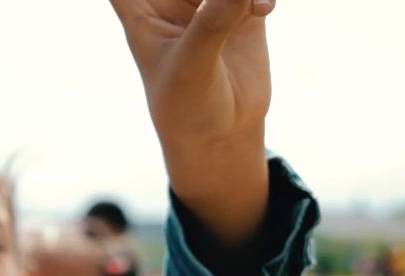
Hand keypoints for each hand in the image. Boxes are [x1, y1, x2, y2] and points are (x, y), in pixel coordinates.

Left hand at [109, 0, 272, 150]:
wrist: (220, 134)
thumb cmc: (187, 106)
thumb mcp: (192, 66)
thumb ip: (211, 23)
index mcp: (140, 8)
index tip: (183, 6)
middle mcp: (170, 1)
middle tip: (217, 2)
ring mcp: (207, 3)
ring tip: (249, 6)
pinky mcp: (241, 9)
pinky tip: (263, 10)